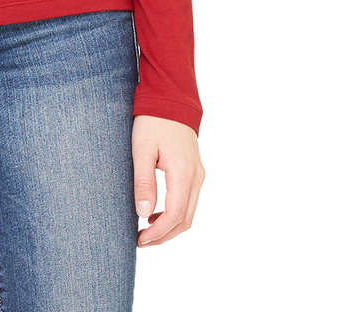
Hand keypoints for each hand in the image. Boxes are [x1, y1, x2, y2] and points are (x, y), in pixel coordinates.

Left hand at [131, 115, 204, 246]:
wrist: (170, 97)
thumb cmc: (152, 120)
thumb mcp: (141, 149)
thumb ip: (143, 182)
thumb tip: (143, 214)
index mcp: (184, 173)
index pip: (175, 216)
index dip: (158, 233)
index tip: (140, 240)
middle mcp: (196, 177)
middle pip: (185, 220)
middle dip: (164, 235)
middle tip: (141, 241)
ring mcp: (198, 173)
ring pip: (189, 212)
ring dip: (170, 226)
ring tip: (146, 230)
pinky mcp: (195, 170)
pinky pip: (189, 200)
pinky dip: (175, 213)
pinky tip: (156, 212)